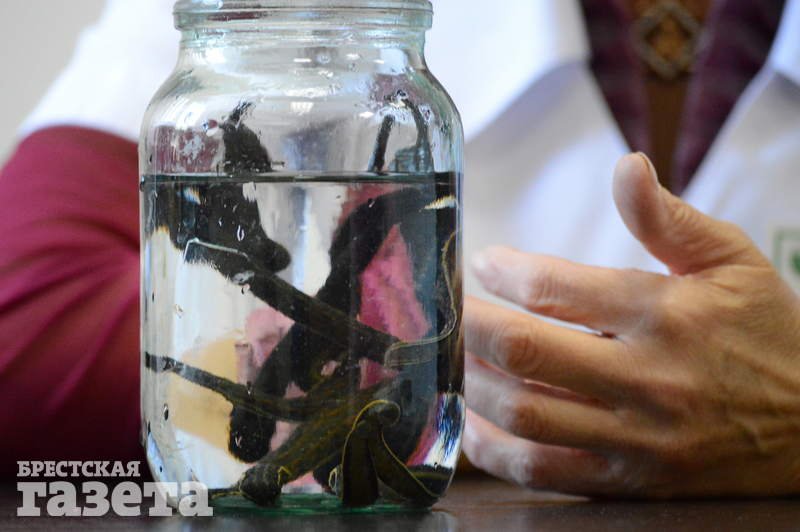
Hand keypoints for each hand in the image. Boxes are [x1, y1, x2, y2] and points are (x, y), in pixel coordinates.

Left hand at [463, 153, 799, 497]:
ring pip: (526, 414)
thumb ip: (668, 218)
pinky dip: (495, 450)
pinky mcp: (629, 482)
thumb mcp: (732, 261)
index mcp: (667, 313)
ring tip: (453, 358)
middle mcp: (647, 378)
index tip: (483, 262)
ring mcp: (636, 438)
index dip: (504, 271)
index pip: (557, 288)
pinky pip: (544, 471)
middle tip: (450, 310)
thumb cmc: (768, 332)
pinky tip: (472, 422)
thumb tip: (626, 165)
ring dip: (473, 384)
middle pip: (528, 352)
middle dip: (472, 326)